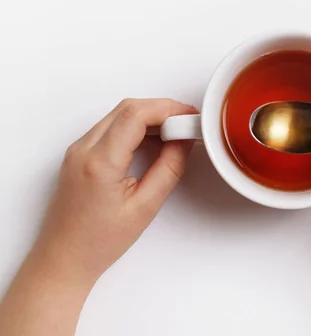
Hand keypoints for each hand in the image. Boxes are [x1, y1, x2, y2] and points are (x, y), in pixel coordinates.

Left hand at [37, 98, 197, 278]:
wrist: (64, 258)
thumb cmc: (99, 242)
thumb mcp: (145, 207)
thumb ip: (169, 169)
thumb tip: (183, 141)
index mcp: (100, 163)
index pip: (135, 115)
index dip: (168, 109)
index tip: (189, 117)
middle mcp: (83, 149)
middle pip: (127, 108)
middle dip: (162, 109)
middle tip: (186, 122)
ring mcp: (78, 150)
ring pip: (119, 114)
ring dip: (149, 116)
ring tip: (175, 133)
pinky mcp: (80, 154)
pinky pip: (111, 127)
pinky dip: (136, 127)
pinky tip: (154, 141)